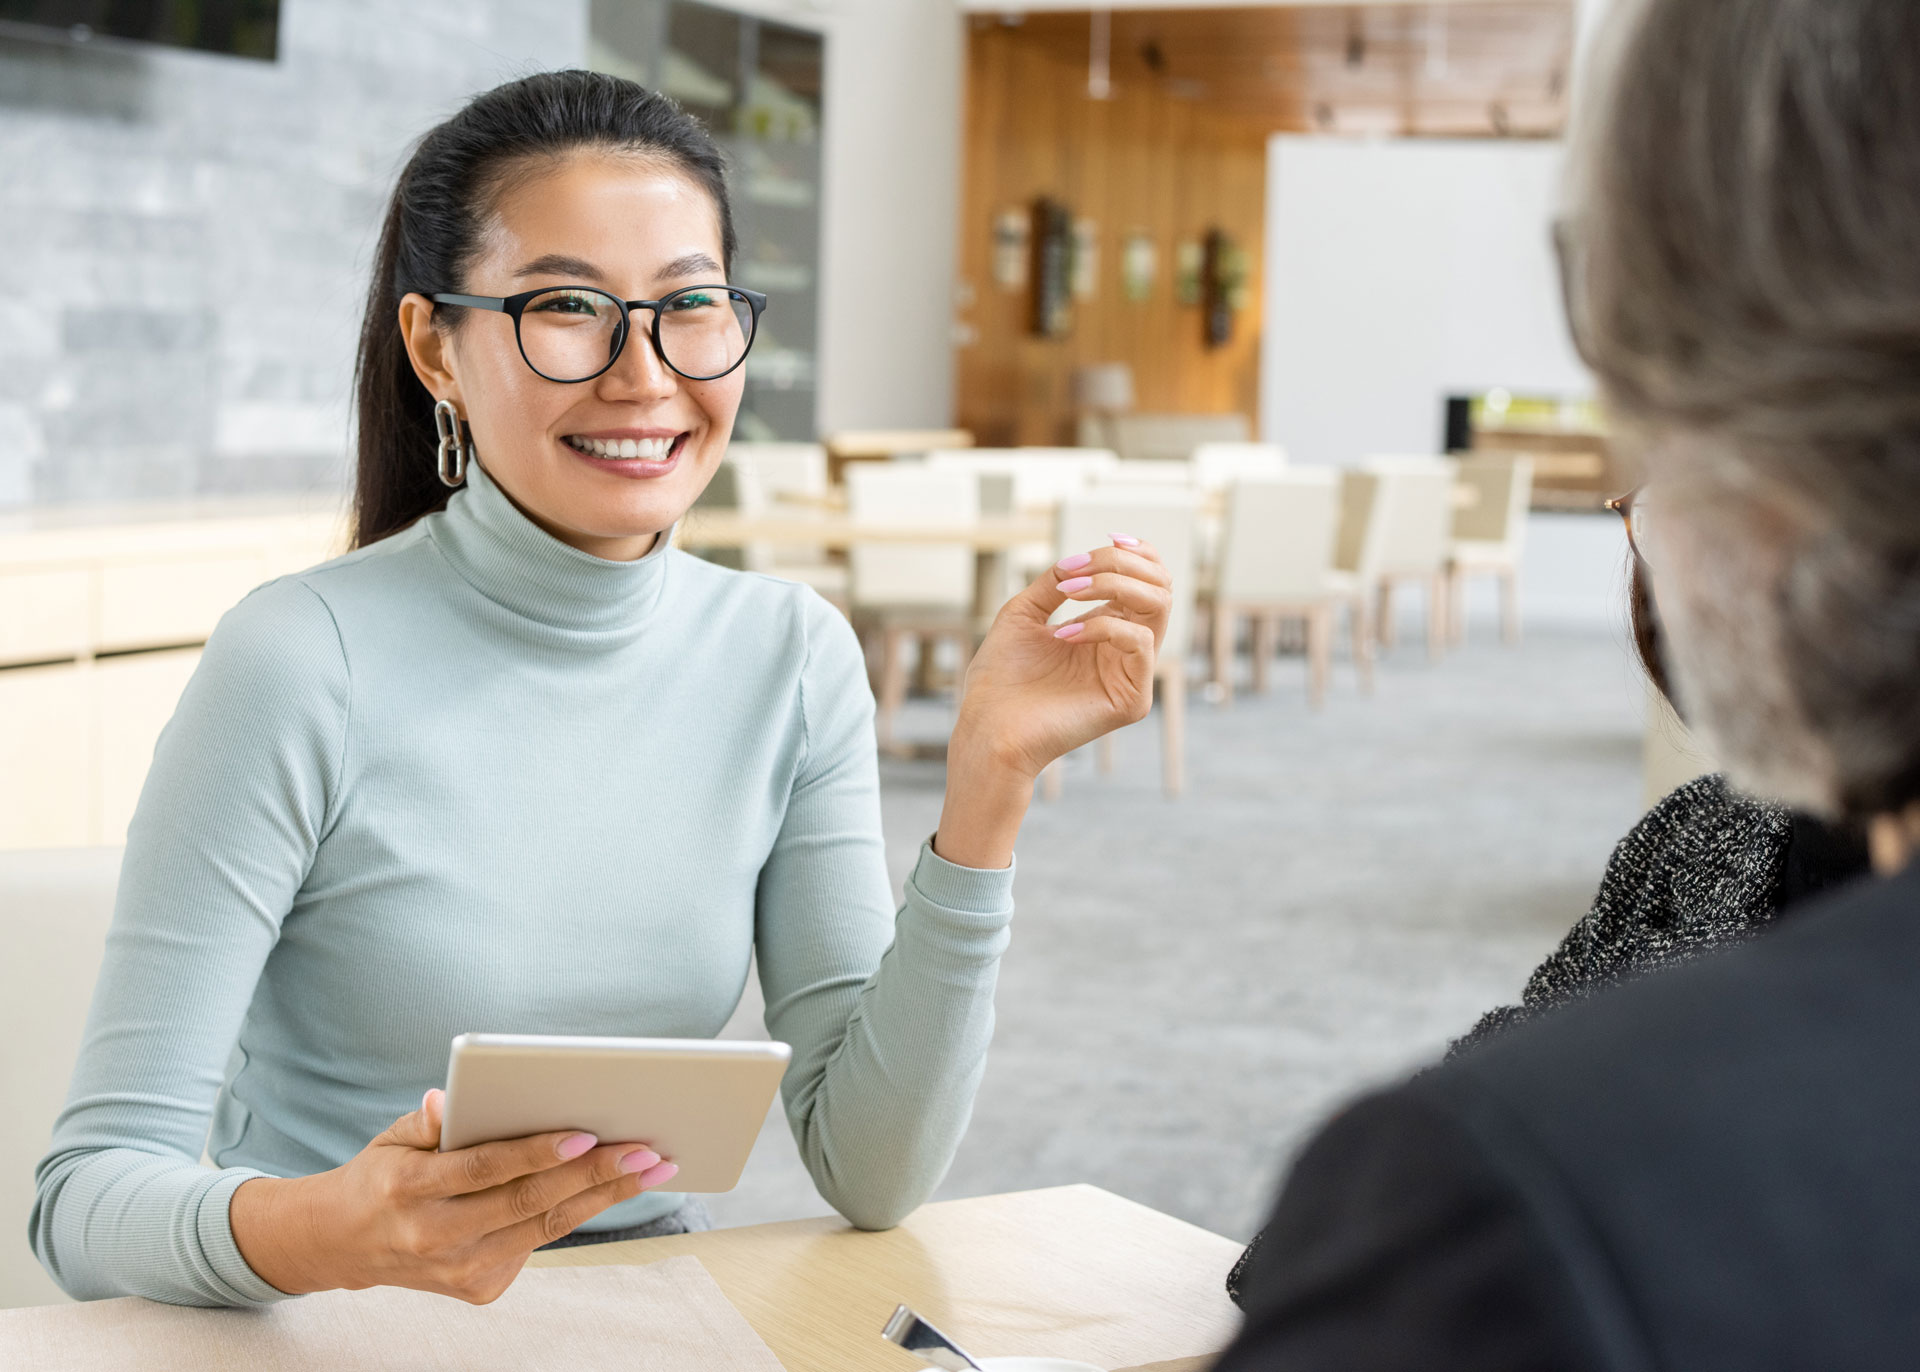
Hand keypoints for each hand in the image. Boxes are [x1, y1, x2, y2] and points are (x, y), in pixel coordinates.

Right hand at [229, 1089, 678, 1302]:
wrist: (342, 1245)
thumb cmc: (382, 1175)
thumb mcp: (392, 1138)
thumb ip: (427, 1121)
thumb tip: (446, 1099)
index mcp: (410, 1190)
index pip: (485, 1169)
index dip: (538, 1153)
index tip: (587, 1132)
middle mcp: (435, 1236)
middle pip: (528, 1203)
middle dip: (596, 1174)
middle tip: (647, 1149)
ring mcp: (458, 1271)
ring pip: (544, 1229)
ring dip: (604, 1197)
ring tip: (651, 1168)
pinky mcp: (478, 1289)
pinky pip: (536, 1245)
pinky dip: (574, 1215)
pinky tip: (611, 1188)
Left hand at [930, 536, 1169, 870]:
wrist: (986, 729)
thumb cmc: (999, 679)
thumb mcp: (1023, 614)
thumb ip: (1056, 583)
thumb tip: (1079, 558)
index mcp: (1107, 630)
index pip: (1146, 581)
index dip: (1137, 553)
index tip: (1109, 538)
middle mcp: (1125, 650)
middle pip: (1159, 586)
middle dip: (1121, 564)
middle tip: (1075, 571)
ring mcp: (1131, 675)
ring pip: (1159, 607)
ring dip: (1114, 584)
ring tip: (1070, 591)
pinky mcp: (1131, 700)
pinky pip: (1140, 643)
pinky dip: (1103, 625)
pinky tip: (1064, 636)